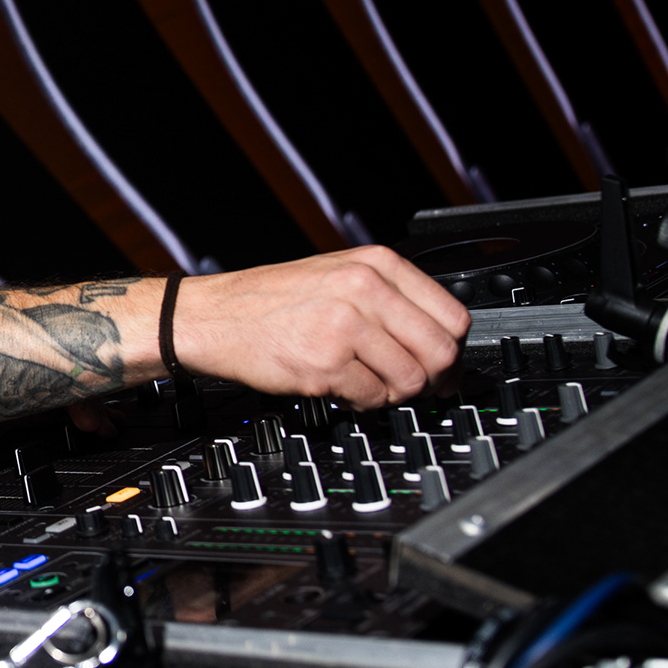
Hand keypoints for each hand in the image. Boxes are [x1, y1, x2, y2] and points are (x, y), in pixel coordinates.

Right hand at [169, 247, 467, 408]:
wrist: (213, 316)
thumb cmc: (271, 300)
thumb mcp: (338, 276)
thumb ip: (391, 299)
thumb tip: (442, 344)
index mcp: (375, 264)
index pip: (453, 315)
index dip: (454, 350)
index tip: (445, 366)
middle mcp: (365, 289)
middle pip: (441, 351)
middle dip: (434, 379)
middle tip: (417, 387)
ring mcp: (345, 326)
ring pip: (411, 380)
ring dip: (395, 393)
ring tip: (369, 384)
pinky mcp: (326, 363)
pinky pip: (374, 398)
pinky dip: (364, 403)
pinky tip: (344, 389)